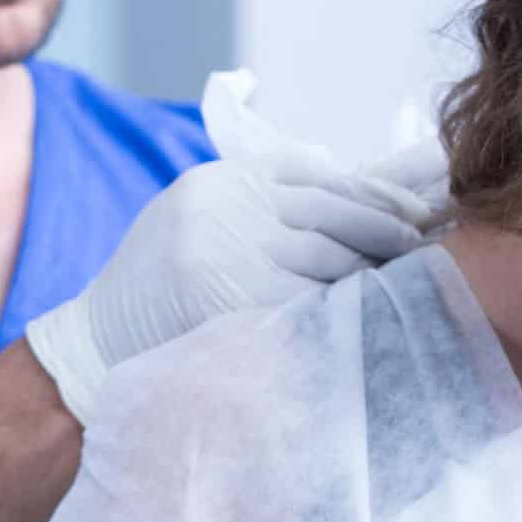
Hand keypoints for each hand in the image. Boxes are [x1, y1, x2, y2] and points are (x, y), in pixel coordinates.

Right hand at [25, 153, 440, 426]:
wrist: (96, 350)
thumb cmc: (159, 296)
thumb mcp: (199, 224)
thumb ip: (260, 206)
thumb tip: (350, 190)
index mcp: (221, 182)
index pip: (314, 171)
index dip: (370, 188)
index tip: (411, 208)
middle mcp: (225, 207)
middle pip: (330, 207)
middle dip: (385, 226)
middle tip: (426, 245)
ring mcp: (227, 250)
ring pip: (328, 253)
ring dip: (374, 269)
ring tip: (409, 283)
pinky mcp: (232, 297)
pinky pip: (309, 300)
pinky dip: (346, 308)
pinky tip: (374, 316)